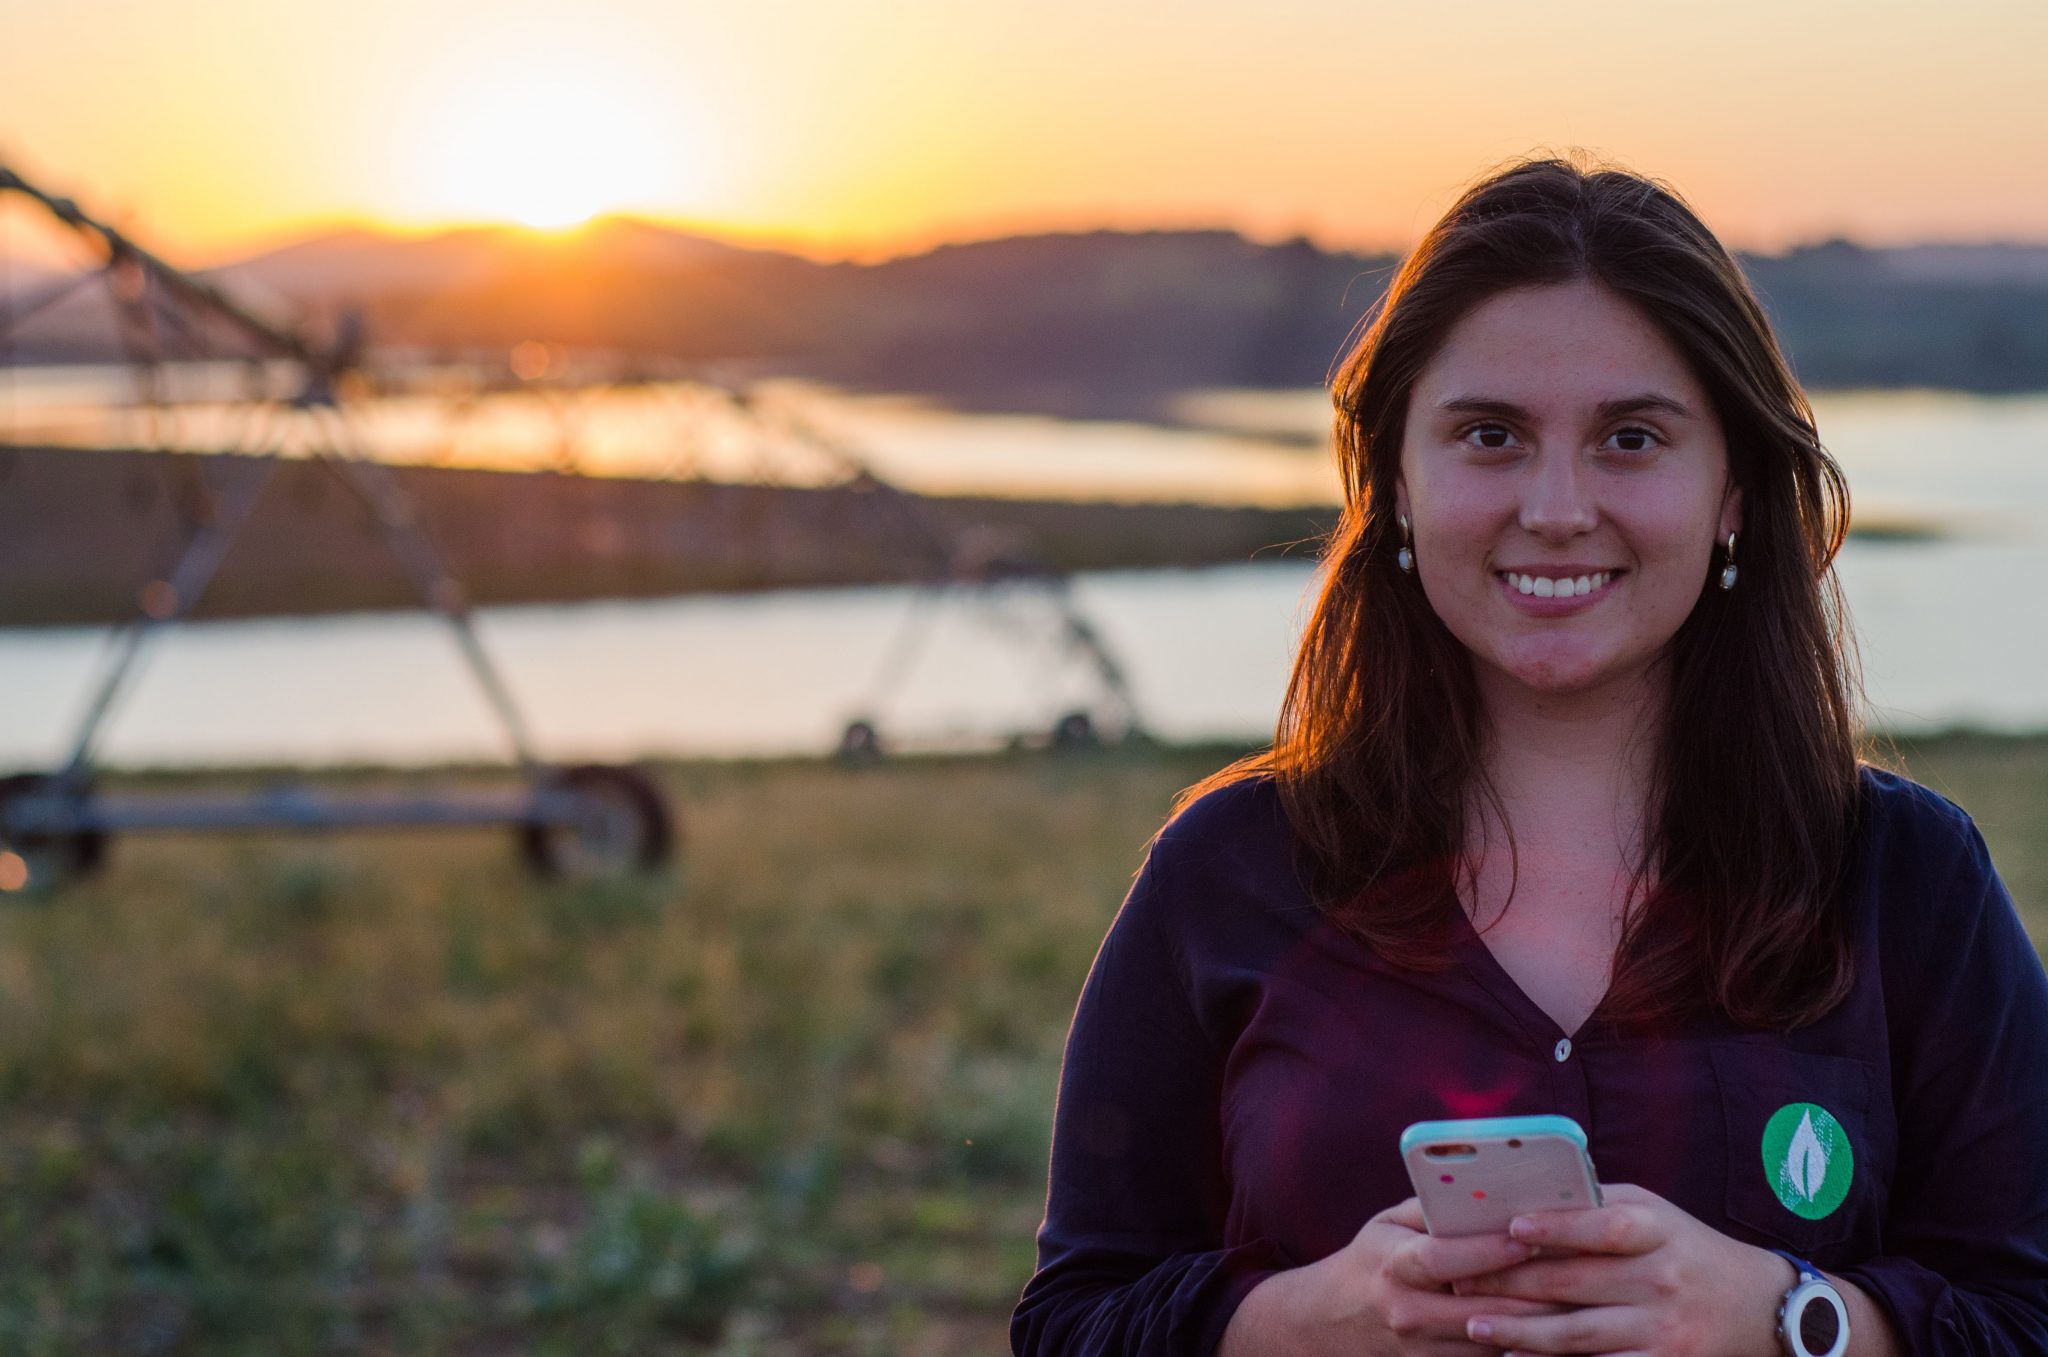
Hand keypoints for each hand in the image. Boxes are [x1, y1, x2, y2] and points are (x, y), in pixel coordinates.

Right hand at [1219, 1196, 1569, 1356]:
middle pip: (1484, 1308)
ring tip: (1586, 1301)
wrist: (1331, 1324)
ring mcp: (1425, 1351)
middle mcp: (1409, 1313)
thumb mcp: (1388, 1225)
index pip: (1445, 1258)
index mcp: (1393, 1266)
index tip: (1532, 1233)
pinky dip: (1527, 1344)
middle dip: (1536, 1292)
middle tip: (1584, 1271)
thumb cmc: (1370, 1261)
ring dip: (1542, 1325)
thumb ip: (1434, 1210)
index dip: (1490, 1249)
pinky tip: (1560, 1329)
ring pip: (1497, 1343)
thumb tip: (1489, 1188)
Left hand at [1457, 1182, 1791, 1355]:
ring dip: (1520, 1331)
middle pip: (1575, 1282)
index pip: (1603, 1226)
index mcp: (1656, 1230)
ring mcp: (1663, 1329)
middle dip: (1511, 1283)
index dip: (1556, 1226)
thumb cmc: (1685, 1248)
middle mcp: (1661, 1279)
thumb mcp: (1652, 1213)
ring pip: (1578, 1334)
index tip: (1509, 1228)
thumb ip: (1595, 1205)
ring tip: (1474, 1324)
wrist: (1760, 1308)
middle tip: (1460, 1280)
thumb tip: (1522, 1197)